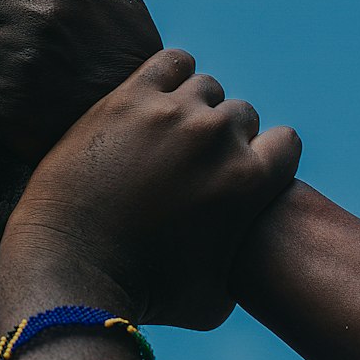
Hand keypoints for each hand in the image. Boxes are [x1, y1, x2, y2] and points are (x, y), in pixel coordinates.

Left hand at [0, 49, 301, 329]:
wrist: (74, 267)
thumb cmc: (146, 294)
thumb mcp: (219, 297)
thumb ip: (245, 258)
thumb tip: (254, 246)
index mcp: (252, 182)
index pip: (285, 142)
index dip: (263, 157)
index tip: (238, 170)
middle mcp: (218, 138)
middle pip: (240, 114)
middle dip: (223, 136)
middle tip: (190, 160)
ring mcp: (172, 112)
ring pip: (205, 86)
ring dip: (193, 106)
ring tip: (166, 134)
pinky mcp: (128, 97)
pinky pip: (169, 61)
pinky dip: (170, 74)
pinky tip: (155, 96)